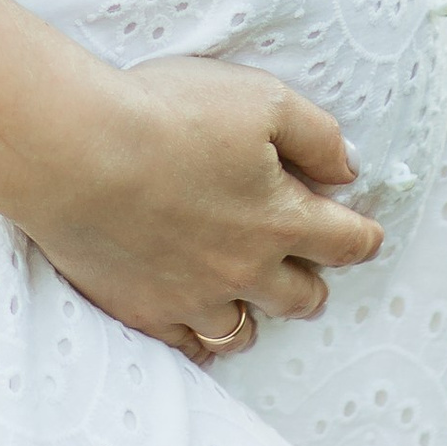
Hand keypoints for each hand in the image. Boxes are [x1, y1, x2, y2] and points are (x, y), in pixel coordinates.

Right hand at [18, 54, 383, 365]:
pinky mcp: (142, 310)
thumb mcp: (262, 100)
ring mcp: (192, 299)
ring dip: (257, 311)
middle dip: (313, 281)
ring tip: (251, 294)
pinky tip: (196, 319)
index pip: (344, 242)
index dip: (363, 236)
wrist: (78, 153)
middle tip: (308, 266)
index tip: (368, 235)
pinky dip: (199, 335)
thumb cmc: (170, 114)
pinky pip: (186, 345)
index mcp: (280, 220)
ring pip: (244, 330)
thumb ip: (317, 136)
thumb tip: (348, 170)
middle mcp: (245, 271)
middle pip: (301, 297)